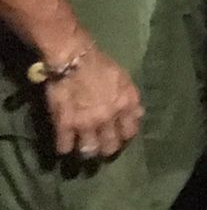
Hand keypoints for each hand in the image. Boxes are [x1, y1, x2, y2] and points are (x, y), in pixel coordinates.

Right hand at [45, 44, 142, 160]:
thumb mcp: (124, 79)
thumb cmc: (101, 65)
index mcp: (126, 105)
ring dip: (86, 151)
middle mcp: (109, 117)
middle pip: (110, 146)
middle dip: (106, 149)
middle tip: (100, 145)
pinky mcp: (65, 125)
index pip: (130, 132)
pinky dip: (64, 147)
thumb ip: (131, 100)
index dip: (124, 136)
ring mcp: (86, 123)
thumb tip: (138, 115)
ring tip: (82, 147)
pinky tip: (64, 143)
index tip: (118, 136)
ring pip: (89, 151)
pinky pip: (65, 147)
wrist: (74, 59)